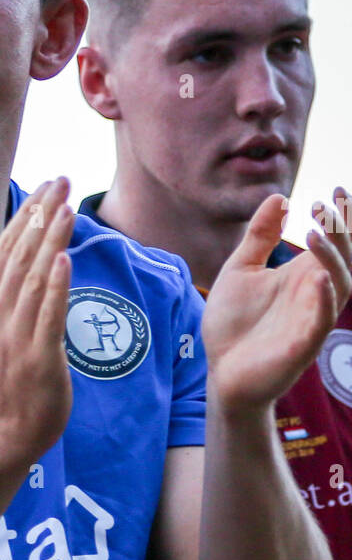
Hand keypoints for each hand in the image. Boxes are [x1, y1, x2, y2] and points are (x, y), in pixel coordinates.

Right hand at [0, 177, 73, 461]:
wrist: (5, 429)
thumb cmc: (12, 379)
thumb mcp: (6, 327)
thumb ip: (20, 294)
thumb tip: (43, 259)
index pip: (7, 248)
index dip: (26, 214)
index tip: (45, 185)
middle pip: (20, 253)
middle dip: (41, 214)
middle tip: (59, 180)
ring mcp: (16, 334)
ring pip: (34, 277)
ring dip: (50, 240)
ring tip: (65, 207)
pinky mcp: (38, 355)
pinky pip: (47, 314)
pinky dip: (56, 285)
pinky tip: (65, 259)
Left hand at [202, 188, 351, 411]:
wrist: (220, 371)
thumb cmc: (233, 324)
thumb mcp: (241, 270)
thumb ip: (260, 236)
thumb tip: (278, 198)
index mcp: (302, 275)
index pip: (333, 243)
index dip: (341, 217)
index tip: (336, 189)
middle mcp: (313, 294)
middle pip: (344, 258)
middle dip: (343, 231)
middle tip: (327, 204)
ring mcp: (310, 319)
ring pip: (340, 285)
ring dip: (332, 257)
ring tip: (315, 231)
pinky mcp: (302, 345)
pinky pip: (321, 321)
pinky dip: (324, 300)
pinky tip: (317, 278)